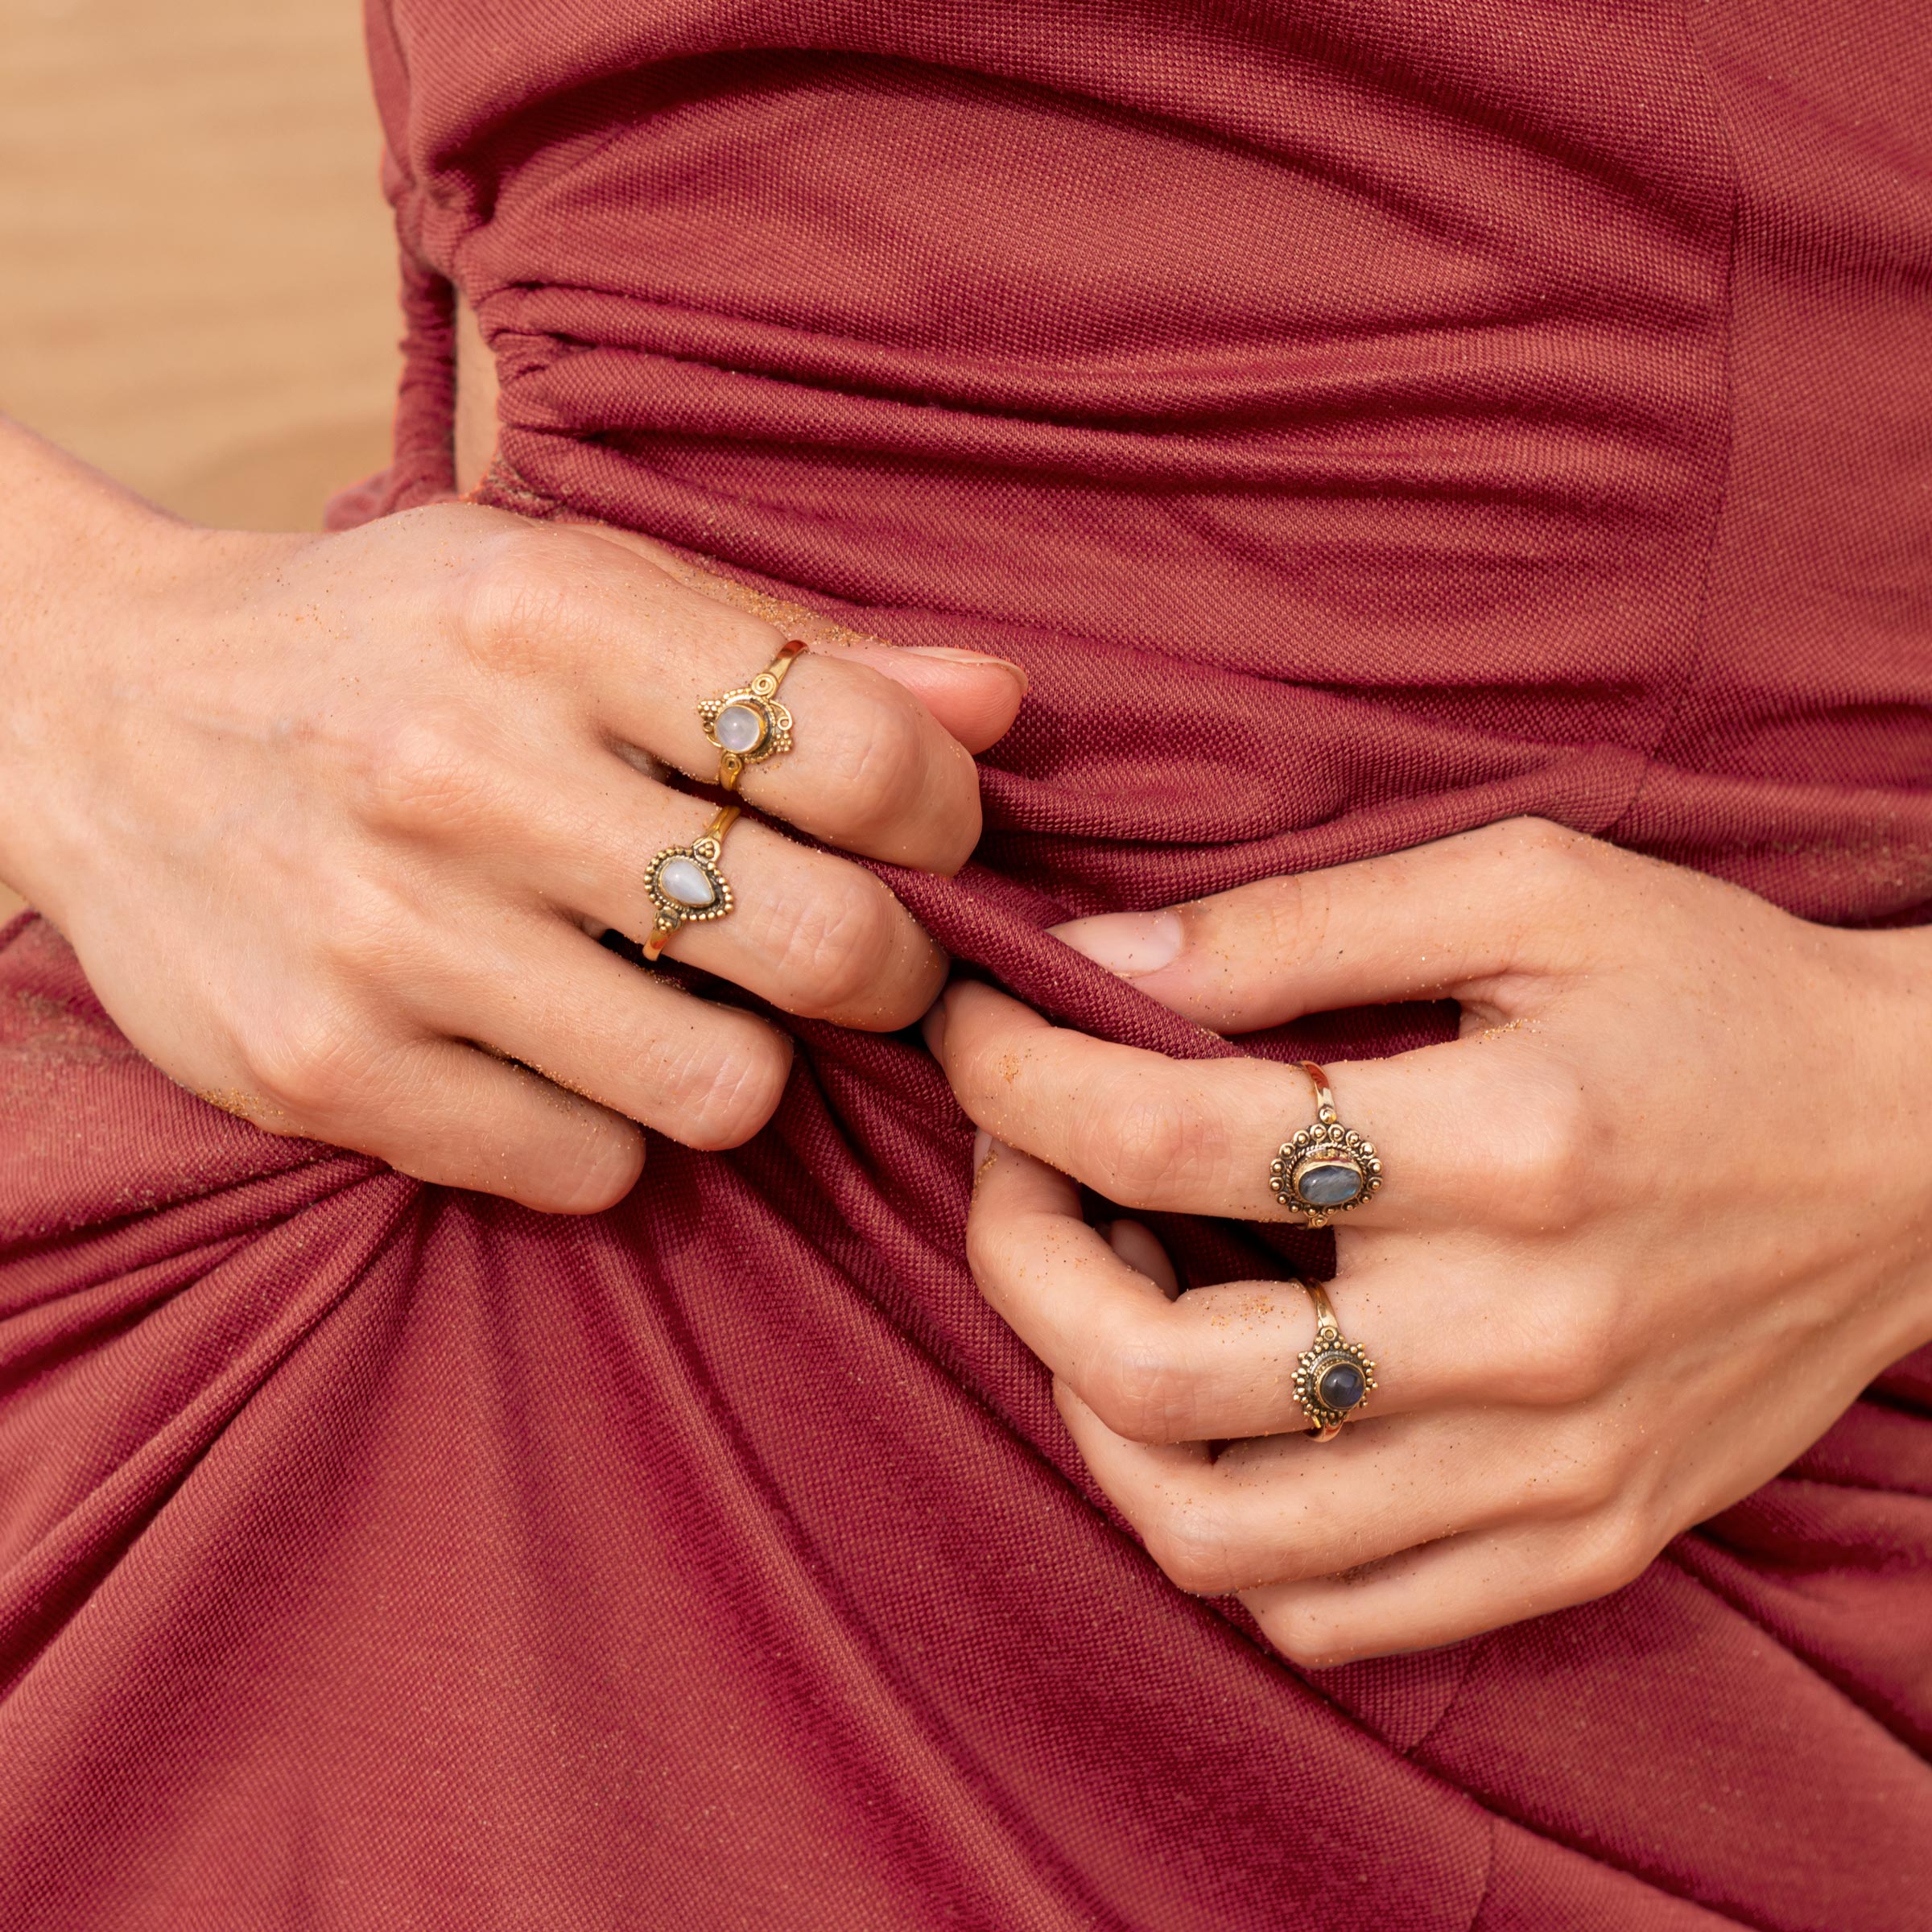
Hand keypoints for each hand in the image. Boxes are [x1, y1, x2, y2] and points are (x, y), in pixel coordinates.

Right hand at [1, 426, 1022, 1209]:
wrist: (104, 714)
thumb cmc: (393, 645)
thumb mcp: (575, 583)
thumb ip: (793, 648)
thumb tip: (999, 707)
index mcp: (546, 614)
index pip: (862, 757)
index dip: (942, 820)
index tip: (920, 839)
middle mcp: (461, 773)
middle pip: (825, 947)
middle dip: (887, 970)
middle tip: (851, 954)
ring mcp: (383, 938)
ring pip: (724, 1091)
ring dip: (747, 1060)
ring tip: (689, 1000)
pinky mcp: (325, 1074)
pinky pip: (592, 1170)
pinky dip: (615, 1129)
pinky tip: (565, 1052)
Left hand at [923, 820, 1931, 1661]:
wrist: (1924, 1147)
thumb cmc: (1715, 991)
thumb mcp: (1525, 888)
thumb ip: (1296, 925)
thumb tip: (1091, 960)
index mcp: (1507, 1144)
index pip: (1168, 1133)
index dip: (1019, 1078)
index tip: (975, 1030)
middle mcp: (1522, 1338)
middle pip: (1153, 1369)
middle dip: (1011, 1256)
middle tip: (1011, 1165)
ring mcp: (1550, 1474)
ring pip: (1217, 1537)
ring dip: (1089, 1415)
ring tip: (1092, 1295)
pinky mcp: (1580, 1544)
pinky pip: (1334, 1617)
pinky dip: (1217, 1534)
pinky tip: (1208, 1413)